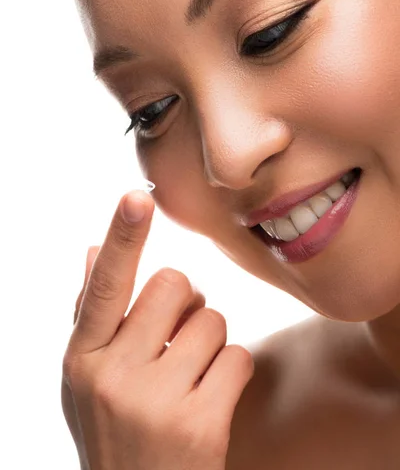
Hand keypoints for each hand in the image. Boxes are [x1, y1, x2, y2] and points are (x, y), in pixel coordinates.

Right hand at [61, 190, 254, 469]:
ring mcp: (157, 403)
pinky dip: (232, 370)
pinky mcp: (200, 426)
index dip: (123, 239)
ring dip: (210, 340)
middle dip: (186, 302)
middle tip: (177, 333)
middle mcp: (114, 377)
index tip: (136, 199)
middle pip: (176, 285)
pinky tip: (211, 396)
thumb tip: (94, 249)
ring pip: (214, 320)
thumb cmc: (114, 429)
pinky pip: (238, 357)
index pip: (105, 286)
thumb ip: (92, 312)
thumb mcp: (87, 377)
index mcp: (83, 358)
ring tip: (189, 374)